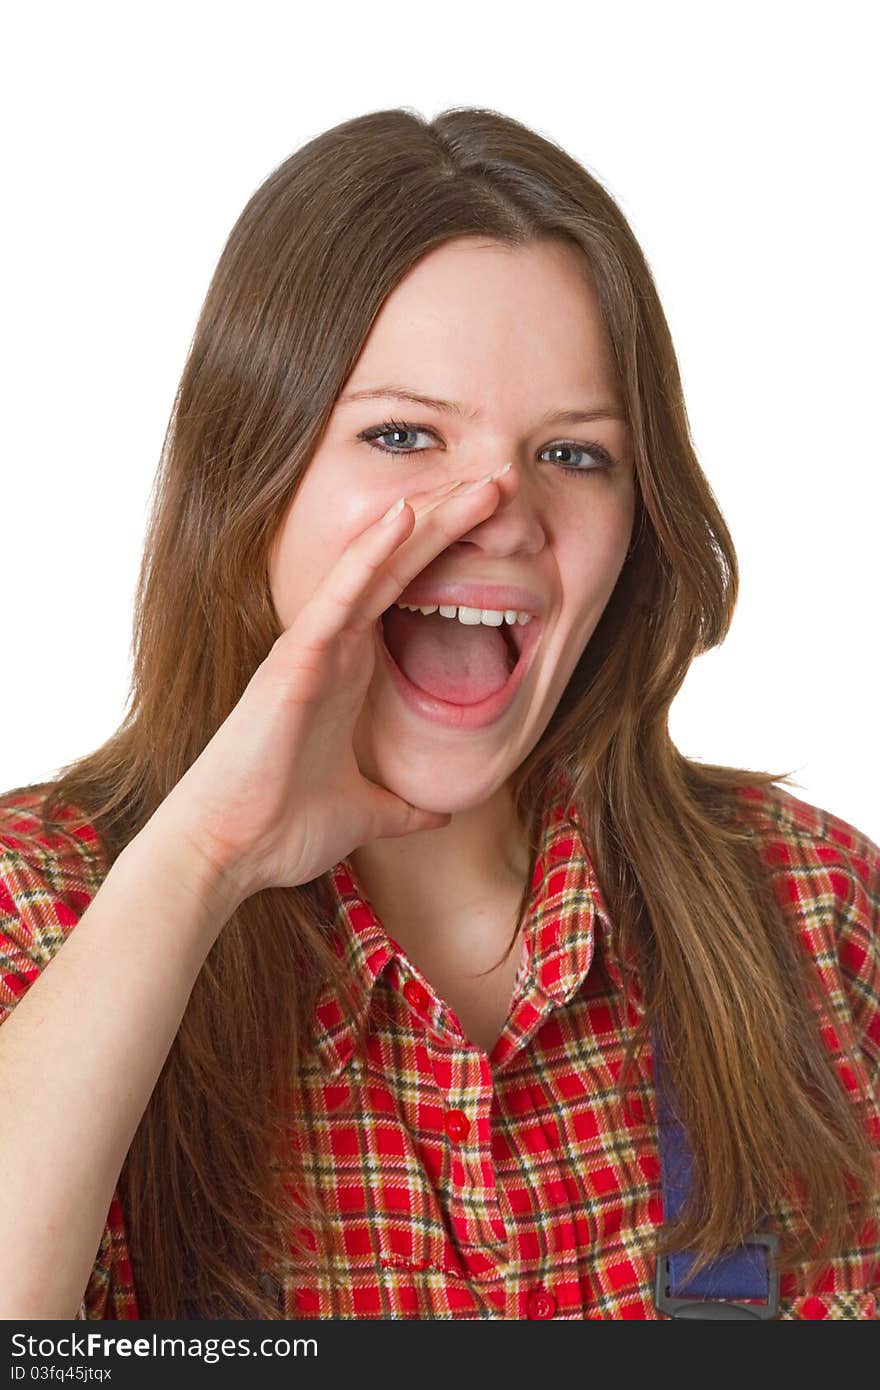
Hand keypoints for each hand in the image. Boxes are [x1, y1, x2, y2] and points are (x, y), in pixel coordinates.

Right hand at [156, 470, 510, 905]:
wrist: (231, 853)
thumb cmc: (283, 827)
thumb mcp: (368, 813)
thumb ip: (402, 808)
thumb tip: (437, 815)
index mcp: (352, 674)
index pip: (409, 598)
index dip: (452, 561)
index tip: (501, 532)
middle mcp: (334, 649)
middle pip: (400, 569)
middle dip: (450, 524)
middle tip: (501, 483)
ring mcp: (313, 649)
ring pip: (374, 568)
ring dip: (425, 523)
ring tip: (477, 485)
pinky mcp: (295, 661)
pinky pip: (340, 597)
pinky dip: (370, 556)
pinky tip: (403, 518)